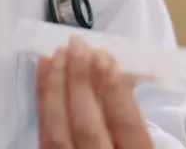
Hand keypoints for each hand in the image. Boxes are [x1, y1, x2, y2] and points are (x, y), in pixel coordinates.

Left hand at [37, 37, 153, 148]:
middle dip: (79, 83)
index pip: (127, 127)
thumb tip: (116, 73)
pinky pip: (43, 138)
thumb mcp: (143, 143)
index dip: (115, 91)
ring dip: (55, 89)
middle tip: (77, 46)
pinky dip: (42, 104)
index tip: (104, 57)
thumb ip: (132, 115)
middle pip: (88, 128)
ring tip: (57, 55)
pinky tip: (45, 78)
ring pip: (57, 135)